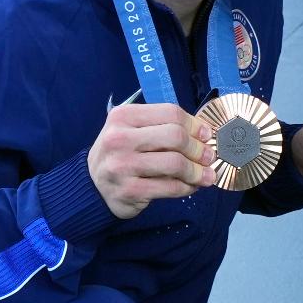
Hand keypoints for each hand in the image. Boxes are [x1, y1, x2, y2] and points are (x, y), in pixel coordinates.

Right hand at [87, 103, 215, 218]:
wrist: (93, 186)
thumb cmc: (121, 155)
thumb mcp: (133, 131)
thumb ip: (162, 128)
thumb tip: (204, 134)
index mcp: (123, 116)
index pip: (170, 113)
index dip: (195, 124)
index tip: (206, 135)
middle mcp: (119, 138)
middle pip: (175, 136)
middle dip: (199, 148)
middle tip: (209, 157)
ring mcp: (122, 165)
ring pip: (175, 163)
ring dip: (197, 171)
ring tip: (206, 175)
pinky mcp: (129, 190)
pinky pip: (170, 187)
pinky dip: (187, 187)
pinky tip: (191, 186)